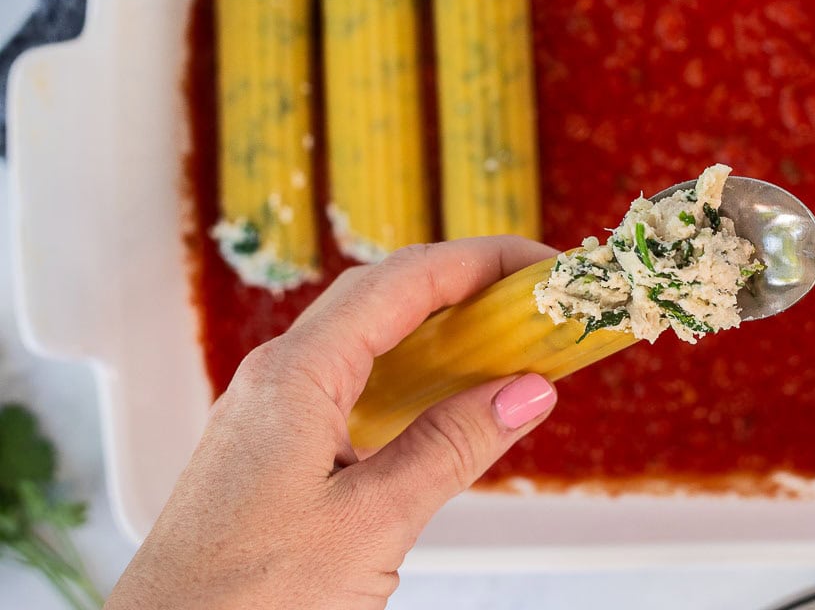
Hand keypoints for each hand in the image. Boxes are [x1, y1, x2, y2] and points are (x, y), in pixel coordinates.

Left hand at [106, 237, 558, 609]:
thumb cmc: (246, 600)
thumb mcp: (371, 523)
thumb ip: (452, 448)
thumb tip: (528, 390)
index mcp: (296, 373)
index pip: (403, 280)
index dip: (481, 262)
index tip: (543, 268)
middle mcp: (278, 376)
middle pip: (385, 295)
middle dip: (466, 284)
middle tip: (536, 301)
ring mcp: (271, 410)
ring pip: (367, 338)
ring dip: (440, 329)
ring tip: (506, 341)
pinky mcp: (273, 447)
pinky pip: (352, 382)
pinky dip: (410, 375)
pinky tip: (443, 400)